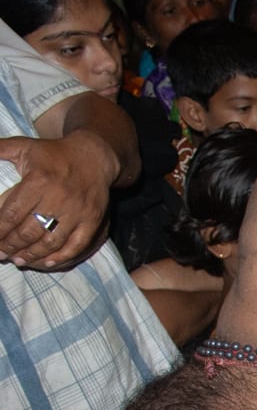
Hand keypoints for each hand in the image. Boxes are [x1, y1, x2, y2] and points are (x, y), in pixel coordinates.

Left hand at [0, 131, 117, 267]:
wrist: (94, 157)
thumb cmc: (54, 153)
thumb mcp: (24, 145)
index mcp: (39, 180)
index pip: (12, 212)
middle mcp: (58, 198)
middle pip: (29, 231)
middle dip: (11, 245)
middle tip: (1, 253)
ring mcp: (77, 212)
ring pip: (51, 241)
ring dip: (32, 254)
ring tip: (18, 260)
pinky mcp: (92, 220)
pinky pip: (76, 244)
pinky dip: (61, 257)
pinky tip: (48, 263)